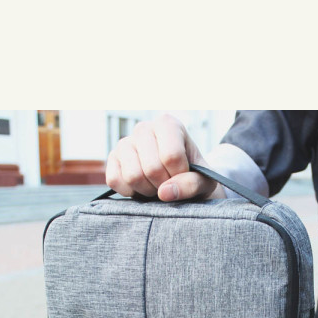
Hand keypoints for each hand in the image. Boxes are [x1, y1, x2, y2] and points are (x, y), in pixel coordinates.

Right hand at [105, 114, 224, 200]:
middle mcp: (144, 128)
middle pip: (152, 168)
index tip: (183, 176)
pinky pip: (114, 180)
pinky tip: (141, 187)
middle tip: (169, 184)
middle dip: (163, 185)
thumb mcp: (204, 182)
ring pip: (132, 176)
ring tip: (156, 185)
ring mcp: (125, 143)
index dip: (179, 176)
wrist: (178, 180)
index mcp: (168, 125)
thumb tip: (164, 192)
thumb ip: (192, 185)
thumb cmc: (193, 177)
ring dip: (147, 190)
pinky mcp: (112, 159)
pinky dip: (130, 192)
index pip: (171, 156)